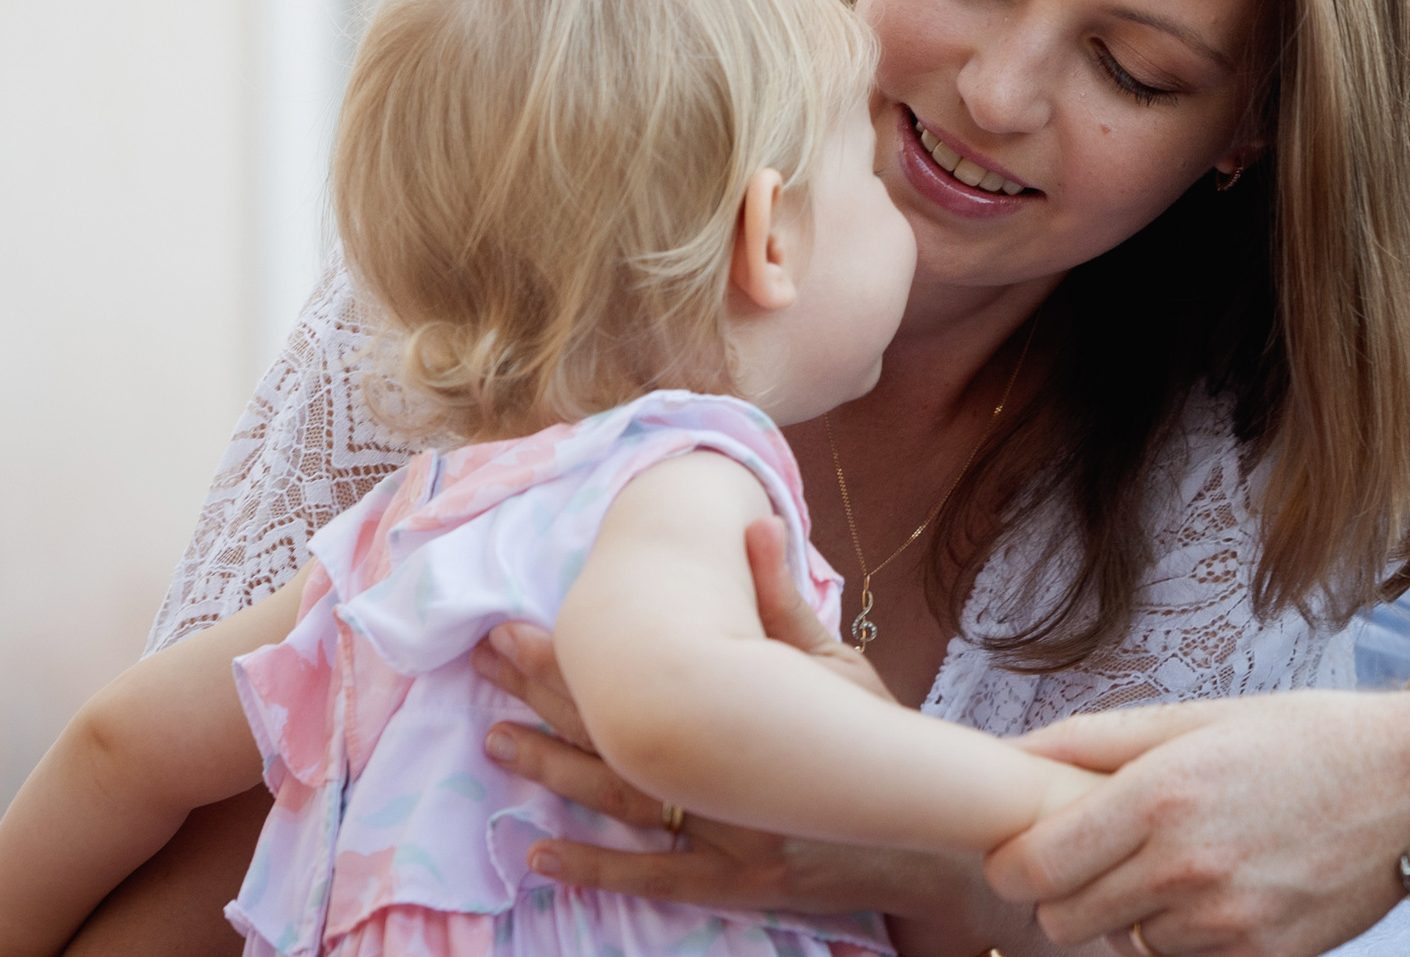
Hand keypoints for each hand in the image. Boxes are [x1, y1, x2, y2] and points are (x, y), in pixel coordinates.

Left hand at [471, 518, 1053, 954]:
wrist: (923, 833)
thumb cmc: (879, 739)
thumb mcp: (840, 671)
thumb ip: (786, 605)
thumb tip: (756, 525)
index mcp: (752, 713)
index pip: (647, 677)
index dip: (578, 654)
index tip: (518, 623)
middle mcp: (735, 776)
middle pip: (624, 732)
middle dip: (551, 695)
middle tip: (485, 663)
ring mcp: (735, 836)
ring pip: (629, 800)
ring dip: (556, 769)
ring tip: (496, 739)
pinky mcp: (738, 884)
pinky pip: (657, 876)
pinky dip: (597, 868)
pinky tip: (541, 856)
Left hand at [984, 690, 1409, 956]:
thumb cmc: (1300, 740)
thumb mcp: (1196, 717)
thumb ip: (1092, 741)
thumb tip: (1009, 758)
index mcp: (1159, 795)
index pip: (1033, 868)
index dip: (1015, 865)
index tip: (1027, 851)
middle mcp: (1185, 865)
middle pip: (1063, 921)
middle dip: (1066, 894)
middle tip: (1101, 859)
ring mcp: (1225, 922)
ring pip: (1121, 948)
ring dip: (1130, 918)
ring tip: (1176, 869)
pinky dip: (1185, 941)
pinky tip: (1218, 896)